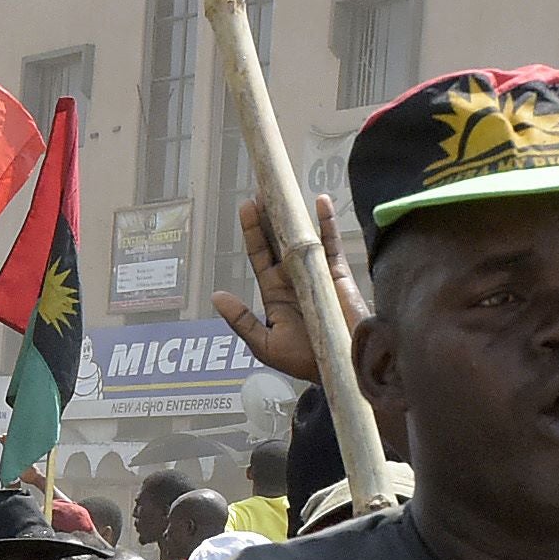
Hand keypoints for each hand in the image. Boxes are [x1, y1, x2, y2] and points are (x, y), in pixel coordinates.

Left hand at [206, 190, 364, 386]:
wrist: (342, 369)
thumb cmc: (305, 362)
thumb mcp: (265, 345)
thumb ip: (242, 321)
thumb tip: (216, 295)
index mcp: (275, 293)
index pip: (261, 256)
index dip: (253, 232)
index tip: (246, 207)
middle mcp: (294, 278)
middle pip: (279, 240)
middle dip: (271, 216)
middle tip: (263, 190)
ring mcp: (316, 274)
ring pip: (303, 237)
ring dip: (295, 215)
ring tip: (284, 191)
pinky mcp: (337, 275)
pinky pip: (331, 245)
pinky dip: (327, 224)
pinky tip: (321, 203)